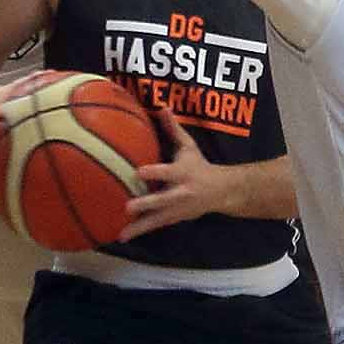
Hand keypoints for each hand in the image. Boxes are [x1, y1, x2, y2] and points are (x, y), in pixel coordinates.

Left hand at [119, 109, 219, 237]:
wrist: (222, 192)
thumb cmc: (199, 165)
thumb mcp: (189, 146)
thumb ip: (174, 129)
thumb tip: (162, 107)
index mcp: (183, 173)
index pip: (168, 172)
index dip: (155, 173)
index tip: (138, 172)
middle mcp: (181, 193)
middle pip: (163, 200)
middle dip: (147, 204)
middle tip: (128, 207)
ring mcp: (178, 210)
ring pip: (158, 219)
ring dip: (140, 226)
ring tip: (122, 234)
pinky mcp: (174, 220)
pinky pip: (155, 226)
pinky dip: (140, 231)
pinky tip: (123, 236)